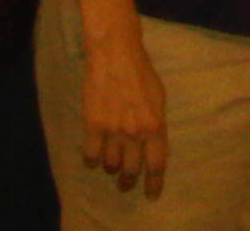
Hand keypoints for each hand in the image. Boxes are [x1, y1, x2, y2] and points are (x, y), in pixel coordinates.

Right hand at [81, 34, 167, 197]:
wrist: (116, 55)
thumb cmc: (142, 73)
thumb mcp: (159, 99)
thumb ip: (155, 124)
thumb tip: (152, 145)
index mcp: (155, 125)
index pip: (157, 164)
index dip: (154, 183)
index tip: (152, 194)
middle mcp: (135, 133)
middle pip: (132, 169)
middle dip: (129, 181)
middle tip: (126, 184)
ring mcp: (112, 130)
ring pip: (110, 164)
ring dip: (111, 167)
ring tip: (112, 165)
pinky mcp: (92, 125)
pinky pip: (91, 155)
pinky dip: (92, 160)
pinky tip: (93, 158)